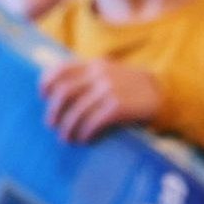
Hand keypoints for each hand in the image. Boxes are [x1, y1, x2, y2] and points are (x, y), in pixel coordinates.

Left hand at [40, 55, 161, 142]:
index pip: (62, 69)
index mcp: (94, 64)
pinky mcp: (119, 106)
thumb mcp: (108, 74)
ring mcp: (109, 89)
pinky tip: (84, 139)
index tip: (42, 96)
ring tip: (66, 138)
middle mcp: (99, 74)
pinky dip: (85, 132)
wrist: (160, 92)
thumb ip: (87, 78)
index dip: (47, 82)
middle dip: (54, 111)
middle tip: (51, 124)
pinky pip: (94, 121)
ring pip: (78, 110)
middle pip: (65, 92)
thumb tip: (59, 96)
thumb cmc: (129, 88)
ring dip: (68, 127)